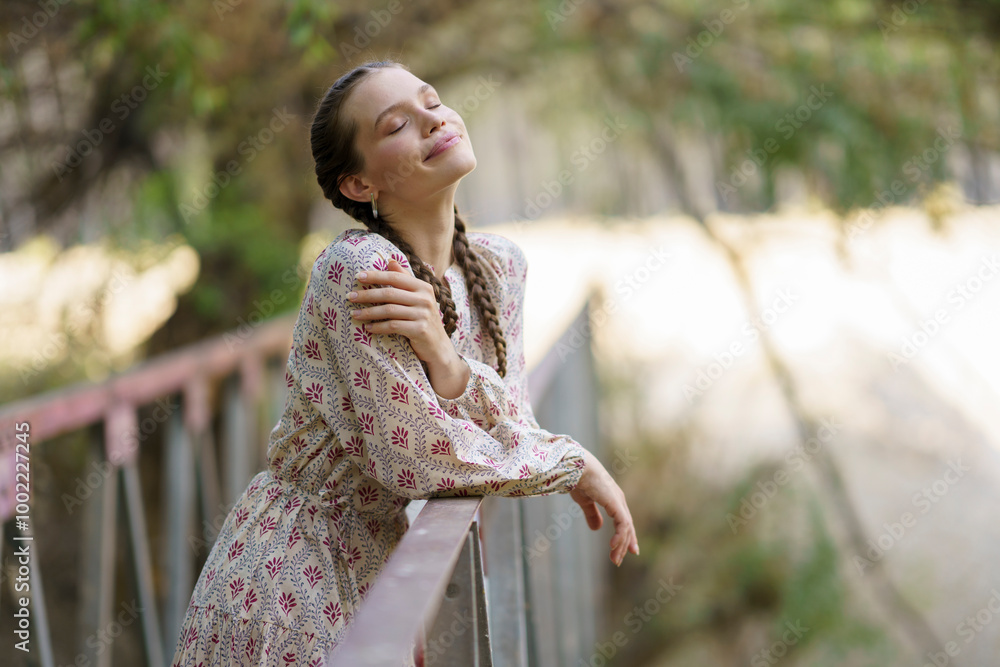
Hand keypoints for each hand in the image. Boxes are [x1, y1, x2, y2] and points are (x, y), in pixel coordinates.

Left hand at [349, 259, 453, 365]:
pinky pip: (393, 326)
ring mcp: (423, 315)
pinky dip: (378, 327)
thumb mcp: (417, 297)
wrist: (437, 346)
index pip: (395, 277)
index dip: (376, 275)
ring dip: (368, 312)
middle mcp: (425, 299)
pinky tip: (368, 328)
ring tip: (354, 314)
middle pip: (390, 293)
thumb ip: (404, 279)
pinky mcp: (419, 330)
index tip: (358, 276)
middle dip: (367, 295)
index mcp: (423, 287)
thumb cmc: (422, 319)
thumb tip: (390, 260)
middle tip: (350, 297)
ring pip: (389, 310)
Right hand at [569, 448, 638, 566]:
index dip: (625, 536)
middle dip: (624, 544)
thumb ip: (591, 514)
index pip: (623, 521)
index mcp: (613, 499)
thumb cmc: (579, 480)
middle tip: (618, 560)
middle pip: (627, 527)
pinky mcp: (616, 504)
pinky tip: (613, 546)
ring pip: (626, 529)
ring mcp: (619, 502)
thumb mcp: (585, 501)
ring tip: (614, 559)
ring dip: (621, 545)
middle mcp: (619, 501)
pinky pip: (623, 525)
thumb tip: (596, 529)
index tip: (626, 551)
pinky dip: (620, 537)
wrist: (576, 468)